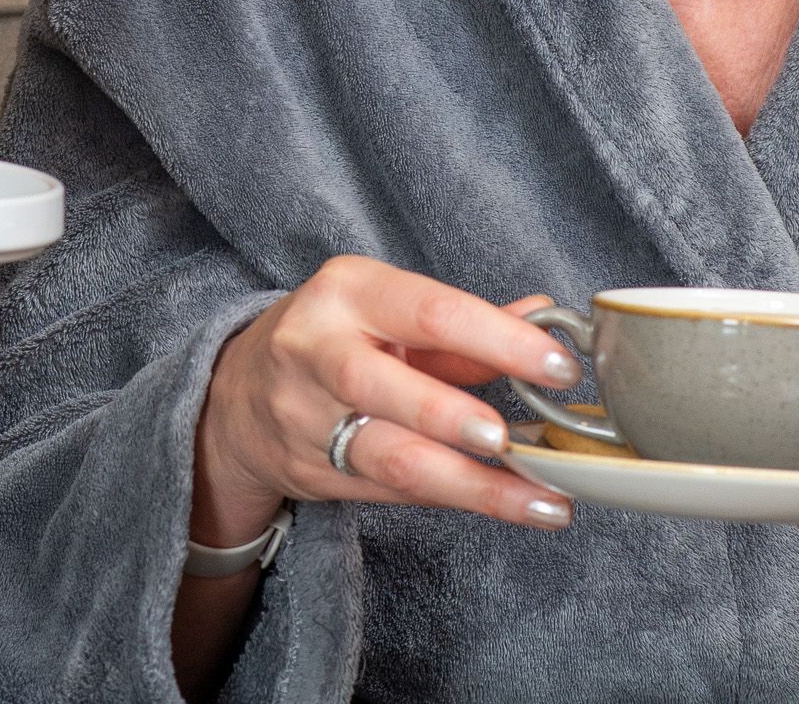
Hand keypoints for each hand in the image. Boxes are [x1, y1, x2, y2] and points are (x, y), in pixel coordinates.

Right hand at [192, 260, 583, 548]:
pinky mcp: (312, 472)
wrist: (238, 394)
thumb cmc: (333, 339)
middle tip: (513, 441)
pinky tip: (506, 506)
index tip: (561, 368)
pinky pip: (392, 492)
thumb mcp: (386, 309)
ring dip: (471, 485)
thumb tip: (545, 317)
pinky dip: (453, 500)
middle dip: (452, 417)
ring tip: (541, 501)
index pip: (429, 311)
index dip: (499, 340)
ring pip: (390, 457)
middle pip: (382, 387)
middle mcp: (316, 349)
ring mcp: (306, 418)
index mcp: (347, 291)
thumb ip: (464, 322)